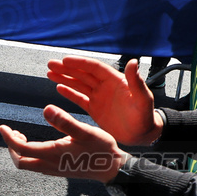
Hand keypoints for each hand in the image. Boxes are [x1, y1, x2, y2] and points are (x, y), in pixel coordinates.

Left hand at [0, 105, 128, 182]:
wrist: (113, 168)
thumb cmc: (101, 149)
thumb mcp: (85, 131)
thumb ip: (64, 121)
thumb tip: (45, 109)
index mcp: (52, 154)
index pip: (20, 149)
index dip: (8, 138)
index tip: (3, 126)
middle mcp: (50, 165)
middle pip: (20, 161)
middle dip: (12, 147)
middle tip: (12, 131)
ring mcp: (54, 169)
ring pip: (28, 164)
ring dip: (20, 150)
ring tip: (22, 134)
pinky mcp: (59, 170)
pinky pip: (36, 165)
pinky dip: (30, 154)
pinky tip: (38, 142)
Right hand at [46, 55, 162, 145]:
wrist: (142, 135)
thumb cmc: (145, 117)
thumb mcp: (143, 100)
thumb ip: (136, 82)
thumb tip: (133, 62)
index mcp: (116, 80)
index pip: (94, 68)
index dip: (80, 63)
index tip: (65, 60)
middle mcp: (106, 86)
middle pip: (83, 74)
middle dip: (67, 69)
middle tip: (51, 64)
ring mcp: (99, 97)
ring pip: (79, 84)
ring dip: (65, 78)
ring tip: (50, 73)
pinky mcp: (95, 109)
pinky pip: (80, 98)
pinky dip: (69, 93)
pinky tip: (59, 87)